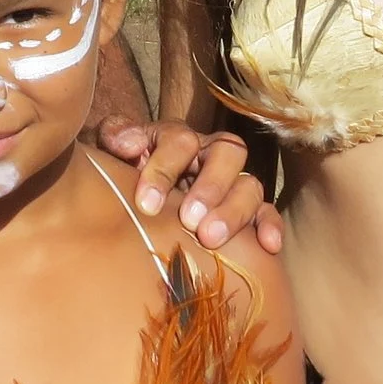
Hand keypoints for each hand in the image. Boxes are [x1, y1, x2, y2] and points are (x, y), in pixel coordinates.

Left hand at [96, 117, 281, 253]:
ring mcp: (231, 183)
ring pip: (249, 185)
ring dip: (234, 211)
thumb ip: (117, 137)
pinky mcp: (248, 212)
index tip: (147, 203)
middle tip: (190, 219)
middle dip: (210, 187)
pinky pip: (267, 213)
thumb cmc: (123, 175)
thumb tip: (131, 144)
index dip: (165, 168)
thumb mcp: (112, 152)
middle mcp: (210, 155)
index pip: (180, 140)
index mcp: (177, 139)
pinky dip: (270, 226)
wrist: (131, 201)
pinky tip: (268, 246)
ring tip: (211, 239)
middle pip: (227, 154)